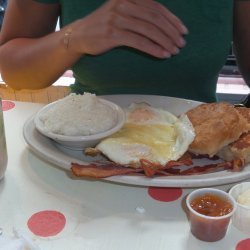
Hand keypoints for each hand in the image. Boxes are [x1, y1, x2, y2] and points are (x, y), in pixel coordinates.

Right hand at [68, 0, 187, 57]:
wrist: (81, 34)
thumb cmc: (105, 25)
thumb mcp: (122, 12)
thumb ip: (140, 12)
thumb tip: (163, 24)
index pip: (156, 7)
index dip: (172, 20)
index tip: (183, 31)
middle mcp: (124, 3)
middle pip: (155, 18)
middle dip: (171, 32)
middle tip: (181, 44)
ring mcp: (118, 18)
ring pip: (149, 30)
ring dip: (165, 41)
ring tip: (174, 51)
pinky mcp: (113, 34)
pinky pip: (139, 42)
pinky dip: (153, 49)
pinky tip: (163, 55)